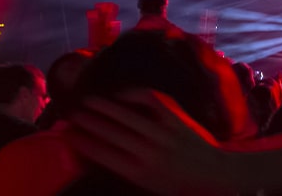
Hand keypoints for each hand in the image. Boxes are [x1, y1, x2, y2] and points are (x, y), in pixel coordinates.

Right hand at [66, 89, 231, 194]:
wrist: (215, 174)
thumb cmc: (179, 185)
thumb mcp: (149, 186)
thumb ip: (126, 170)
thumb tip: (98, 154)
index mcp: (139, 173)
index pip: (103, 155)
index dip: (82, 143)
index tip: (66, 135)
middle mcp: (149, 152)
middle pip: (110, 133)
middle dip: (87, 122)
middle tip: (70, 114)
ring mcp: (163, 134)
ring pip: (127, 115)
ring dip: (103, 106)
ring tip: (86, 101)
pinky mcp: (176, 120)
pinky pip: (152, 101)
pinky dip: (133, 94)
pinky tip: (120, 94)